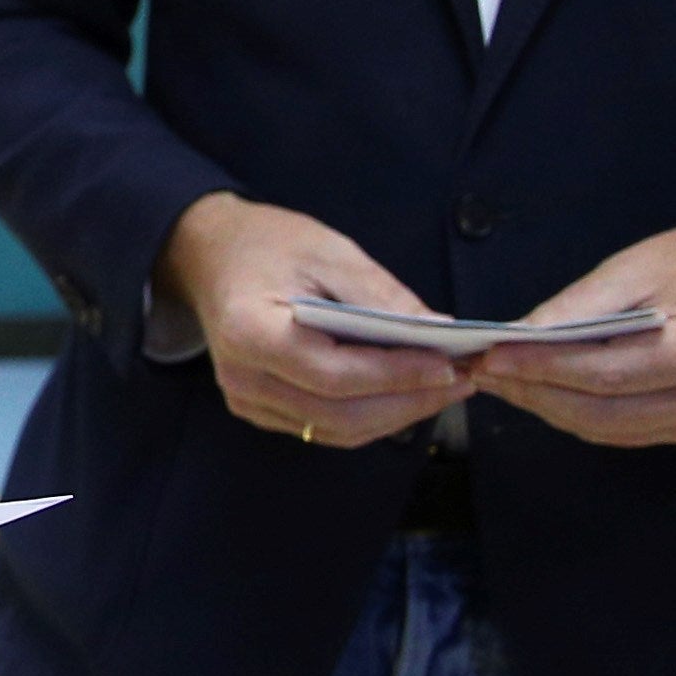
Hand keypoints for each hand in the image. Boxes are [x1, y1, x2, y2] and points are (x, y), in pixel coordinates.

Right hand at [155, 191, 465, 447]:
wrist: (214, 256)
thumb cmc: (269, 245)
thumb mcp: (328, 251)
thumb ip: (380, 295)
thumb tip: (438, 331)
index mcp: (250, 331)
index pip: (333, 373)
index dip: (395, 375)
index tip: (448, 365)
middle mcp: (243, 376)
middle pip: (339, 414)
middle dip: (408, 402)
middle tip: (461, 380)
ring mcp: (248, 399)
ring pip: (336, 430)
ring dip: (397, 414)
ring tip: (445, 388)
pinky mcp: (260, 408)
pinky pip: (324, 427)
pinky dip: (371, 416)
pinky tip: (406, 393)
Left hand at [468, 220, 675, 447]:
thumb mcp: (633, 268)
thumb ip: (576, 307)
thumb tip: (519, 336)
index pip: (601, 373)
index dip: (540, 368)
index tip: (491, 356)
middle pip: (599, 411)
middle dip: (534, 391)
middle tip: (484, 369)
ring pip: (606, 428)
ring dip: (549, 407)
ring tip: (504, 379)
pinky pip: (625, 431)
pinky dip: (580, 413)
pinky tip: (545, 390)